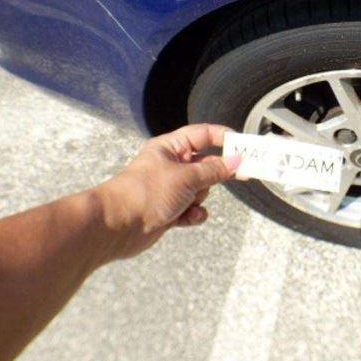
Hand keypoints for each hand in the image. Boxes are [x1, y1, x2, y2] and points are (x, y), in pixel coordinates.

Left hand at [93, 124, 238, 259]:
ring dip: (200, 197)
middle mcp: (171, 165)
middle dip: (217, 173)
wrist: (116, 226)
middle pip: (206, 163)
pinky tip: (187, 217)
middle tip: (243, 175)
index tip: (244, 145)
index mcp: (170, 148)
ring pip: (201, 189)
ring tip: (188, 202)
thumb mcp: (187, 177)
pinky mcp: (169, 209)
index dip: (223, 137)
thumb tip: (237, 160)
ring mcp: (170, 188)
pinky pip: (192, 208)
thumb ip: (214, 170)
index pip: (203, 135)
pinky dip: (193, 213)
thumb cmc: (146, 192)